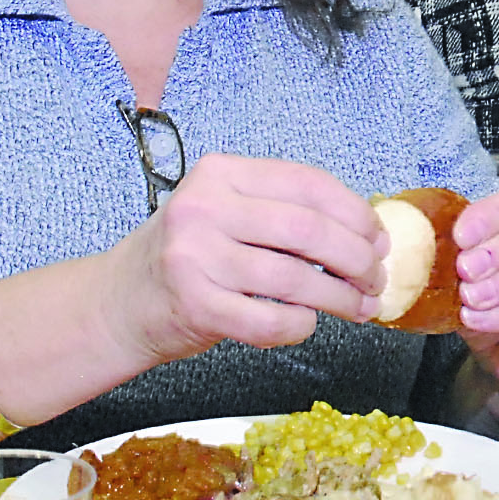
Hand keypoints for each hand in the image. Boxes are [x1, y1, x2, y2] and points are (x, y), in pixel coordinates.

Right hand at [105, 154, 386, 365]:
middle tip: (376, 278)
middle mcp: (205, 208)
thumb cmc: (189, 256)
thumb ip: (282, 210)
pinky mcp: (195, 306)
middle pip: (308, 230)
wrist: (120, 302)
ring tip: (359, 307)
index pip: (308, 184)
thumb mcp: (226, 212)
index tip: (379, 237)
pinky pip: (270, 321)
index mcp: (221, 174)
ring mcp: (196, 258)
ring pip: (294, 279)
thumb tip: (366, 231)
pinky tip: (307, 323)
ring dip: (340, 297)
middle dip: (356, 258)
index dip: (355, 213)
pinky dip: (300, 325)